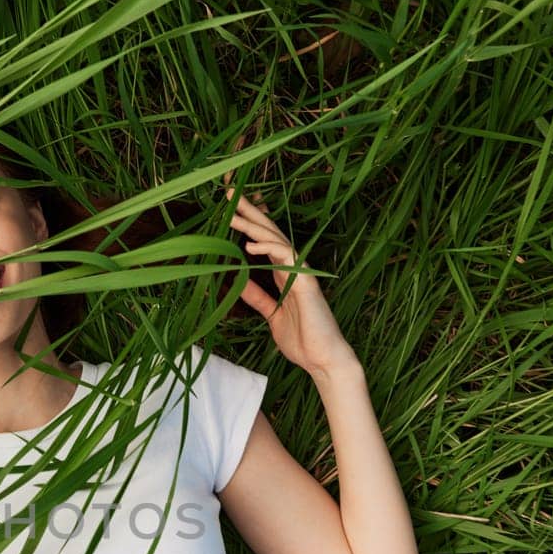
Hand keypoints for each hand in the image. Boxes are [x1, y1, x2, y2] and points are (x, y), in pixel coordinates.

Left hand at [221, 183, 357, 375]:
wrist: (323, 360)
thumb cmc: (301, 340)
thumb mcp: (271, 316)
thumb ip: (258, 298)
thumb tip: (238, 284)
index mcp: (285, 275)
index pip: (264, 242)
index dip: (249, 224)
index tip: (231, 209)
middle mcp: (293, 269)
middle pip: (269, 233)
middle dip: (249, 212)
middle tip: (228, 193)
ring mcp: (301, 274)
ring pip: (276, 240)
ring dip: (253, 225)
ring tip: (232, 213)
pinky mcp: (306, 283)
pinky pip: (287, 259)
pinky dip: (268, 249)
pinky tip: (249, 246)